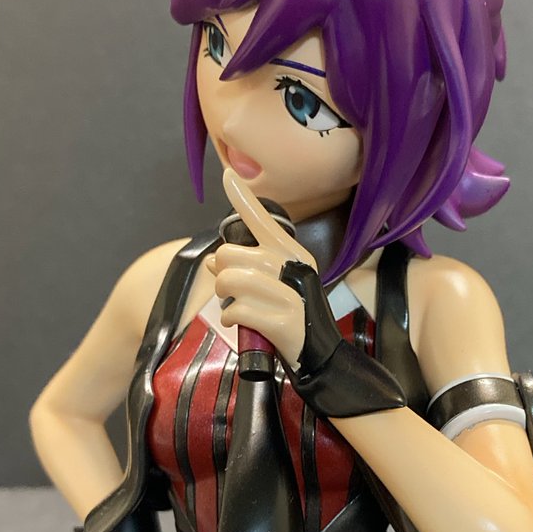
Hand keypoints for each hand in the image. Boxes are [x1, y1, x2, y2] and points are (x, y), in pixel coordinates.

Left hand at [207, 169, 317, 368]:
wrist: (320, 356)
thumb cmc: (292, 318)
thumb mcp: (274, 287)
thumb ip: (244, 269)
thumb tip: (213, 260)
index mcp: (292, 254)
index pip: (262, 220)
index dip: (242, 198)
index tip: (227, 175)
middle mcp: (293, 267)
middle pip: (229, 255)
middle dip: (222, 277)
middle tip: (236, 294)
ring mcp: (290, 293)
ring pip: (230, 281)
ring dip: (225, 300)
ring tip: (239, 310)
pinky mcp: (282, 320)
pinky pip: (236, 310)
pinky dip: (232, 320)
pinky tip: (244, 325)